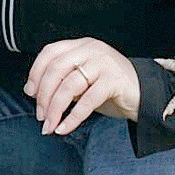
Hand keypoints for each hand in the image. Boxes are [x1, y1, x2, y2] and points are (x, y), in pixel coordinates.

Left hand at [24, 37, 140, 135]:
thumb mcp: (82, 80)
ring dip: (55, 109)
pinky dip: (73, 117)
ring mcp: (104, 63)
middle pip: (56, 68)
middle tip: (40, 116)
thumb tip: (33, 92)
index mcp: (81, 46)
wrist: (144, 94)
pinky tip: (64, 128)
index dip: (36, 72)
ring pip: (69, 85)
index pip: (50, 52)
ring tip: (49, 126)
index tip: (30, 93)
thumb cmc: (108, 87)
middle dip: (43, 95)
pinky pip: (87, 101)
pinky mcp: (114, 81)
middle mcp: (91, 50)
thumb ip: (62, 80)